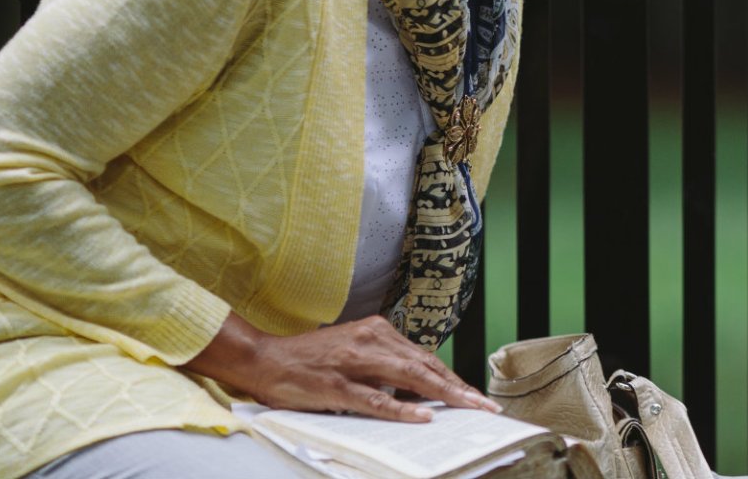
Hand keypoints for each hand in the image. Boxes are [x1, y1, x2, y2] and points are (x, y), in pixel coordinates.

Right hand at [185, 313, 499, 421]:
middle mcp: (371, 340)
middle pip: (425, 365)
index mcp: (377, 331)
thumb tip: (418, 390)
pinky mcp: (337, 384)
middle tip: (484, 406)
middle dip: (459, 387)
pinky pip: (376, 398)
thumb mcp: (353, 353)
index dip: (452, 377)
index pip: (424, 357)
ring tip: (468, 409)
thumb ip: (383, 367)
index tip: (475, 395)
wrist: (263, 358)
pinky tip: (423, 416)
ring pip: (410, 378)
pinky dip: (402, 408)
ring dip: (443, 395)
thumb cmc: (309, 361)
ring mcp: (354, 362)